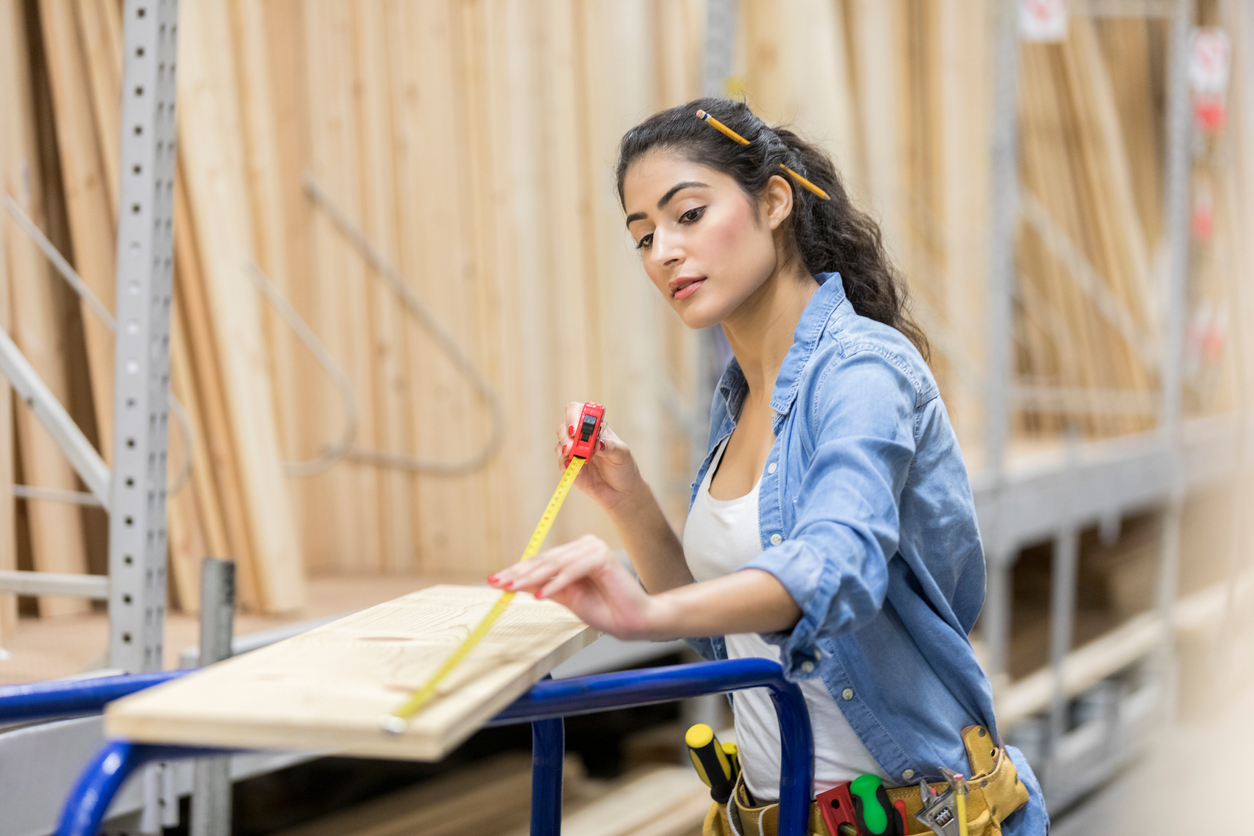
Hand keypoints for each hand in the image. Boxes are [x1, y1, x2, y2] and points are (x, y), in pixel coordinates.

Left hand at [486, 535, 670, 640]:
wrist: (633, 622)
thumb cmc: (604, 609)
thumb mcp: (566, 598)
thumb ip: (543, 587)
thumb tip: (513, 583)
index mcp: (575, 553)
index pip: (541, 561)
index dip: (516, 571)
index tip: (495, 581)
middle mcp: (584, 546)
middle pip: (545, 560)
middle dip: (518, 574)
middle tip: (498, 583)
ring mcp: (594, 549)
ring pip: (555, 564)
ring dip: (532, 579)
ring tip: (513, 589)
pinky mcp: (602, 557)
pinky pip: (572, 571)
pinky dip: (556, 583)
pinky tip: (541, 595)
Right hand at [556, 402, 642, 509]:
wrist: (621, 492)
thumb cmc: (624, 469)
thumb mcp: (622, 455)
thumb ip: (610, 447)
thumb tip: (597, 443)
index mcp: (596, 429)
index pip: (580, 412)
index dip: (575, 416)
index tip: (577, 428)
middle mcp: (583, 438)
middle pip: (565, 426)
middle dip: (566, 435)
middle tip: (572, 447)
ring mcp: (576, 452)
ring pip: (561, 443)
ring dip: (564, 449)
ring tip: (574, 457)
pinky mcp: (570, 466)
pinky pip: (561, 461)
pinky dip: (564, 463)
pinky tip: (575, 468)